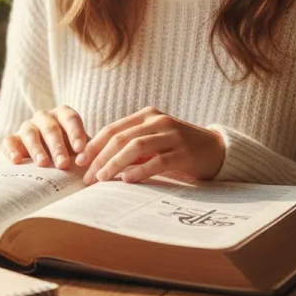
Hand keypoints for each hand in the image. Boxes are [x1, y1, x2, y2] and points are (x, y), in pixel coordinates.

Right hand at [3, 106, 89, 169]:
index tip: (80, 149)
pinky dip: (12, 149)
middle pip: (51, 128)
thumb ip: (88, 153)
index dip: (75, 133)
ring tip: (43, 164)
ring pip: (30, 133)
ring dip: (37, 149)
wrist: (46, 157)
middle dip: (57, 146)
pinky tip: (16, 160)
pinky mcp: (13, 138)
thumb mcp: (79, 150)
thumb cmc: (69, 151)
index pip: (70, 119)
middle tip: (63, 164)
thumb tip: (99, 164)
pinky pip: (9, 140)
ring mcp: (28, 126)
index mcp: (63, 115)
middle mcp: (45, 117)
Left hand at [75, 106, 224, 184]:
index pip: (114, 128)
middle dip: (100, 157)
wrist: (216, 150)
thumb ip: (132, 146)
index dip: (94, 144)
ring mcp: (172, 136)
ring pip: (135, 147)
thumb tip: (99, 162)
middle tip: (87, 176)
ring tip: (102, 179)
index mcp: (148, 115)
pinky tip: (127, 180)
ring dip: (115, 163)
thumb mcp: (154, 141)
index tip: (79, 161)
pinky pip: (157, 161)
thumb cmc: (179, 147)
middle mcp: (158, 121)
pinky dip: (140, 170)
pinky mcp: (184, 153)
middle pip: (121, 137)